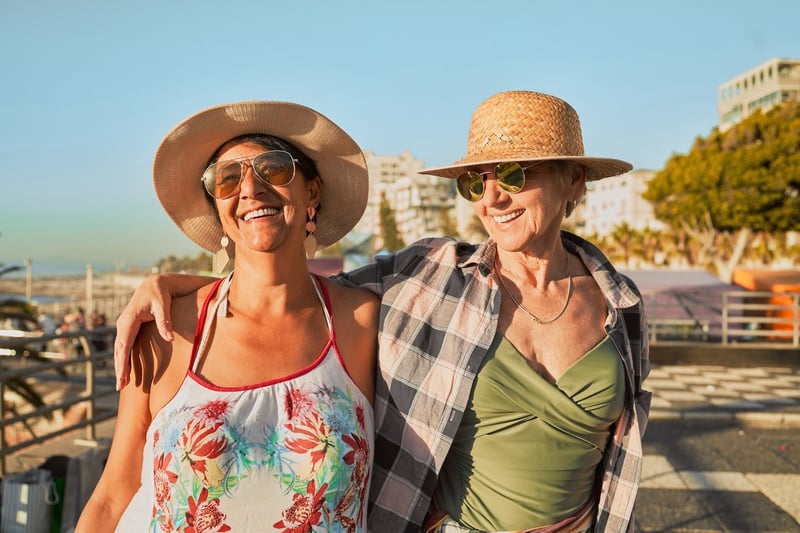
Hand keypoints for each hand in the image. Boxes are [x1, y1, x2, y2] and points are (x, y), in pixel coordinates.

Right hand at [114, 275, 173, 389]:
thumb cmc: (160, 293)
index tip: (123, 376)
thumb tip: (169, 338)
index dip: (123, 362)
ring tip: (122, 384)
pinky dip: (124, 359)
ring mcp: (125, 326)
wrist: (155, 284)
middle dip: (120, 368)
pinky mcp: (129, 328)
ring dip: (121, 366)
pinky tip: (126, 370)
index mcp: (129, 320)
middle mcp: (123, 324)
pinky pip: (125, 346)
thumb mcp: (163, 305)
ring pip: (120, 350)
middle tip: (120, 386)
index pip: (124, 345)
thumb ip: (165, 321)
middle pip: (119, 350)